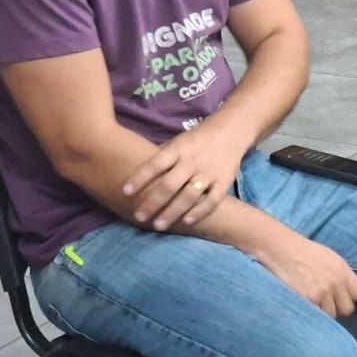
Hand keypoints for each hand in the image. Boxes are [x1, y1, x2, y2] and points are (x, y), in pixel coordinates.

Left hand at [123, 130, 243, 231]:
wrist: (231, 131)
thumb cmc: (197, 139)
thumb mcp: (178, 141)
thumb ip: (163, 157)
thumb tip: (138, 174)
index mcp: (179, 149)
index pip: (156, 164)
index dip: (140, 178)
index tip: (125, 192)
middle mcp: (192, 162)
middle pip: (169, 185)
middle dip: (152, 202)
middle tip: (139, 217)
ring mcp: (209, 173)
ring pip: (188, 196)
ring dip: (172, 212)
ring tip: (158, 225)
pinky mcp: (224, 182)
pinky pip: (212, 200)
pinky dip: (199, 212)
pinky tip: (186, 222)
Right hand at [254, 230, 356, 316]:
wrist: (279, 248)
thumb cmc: (301, 252)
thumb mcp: (328, 257)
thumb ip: (340, 275)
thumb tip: (347, 293)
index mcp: (342, 269)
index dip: (348, 298)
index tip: (338, 297)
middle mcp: (336, 281)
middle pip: (347, 309)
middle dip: (336, 308)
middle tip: (322, 303)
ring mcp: (323, 292)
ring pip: (330, 315)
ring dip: (321, 312)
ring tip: (309, 301)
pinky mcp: (309, 300)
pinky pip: (315, 316)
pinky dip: (309, 313)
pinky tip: (301, 303)